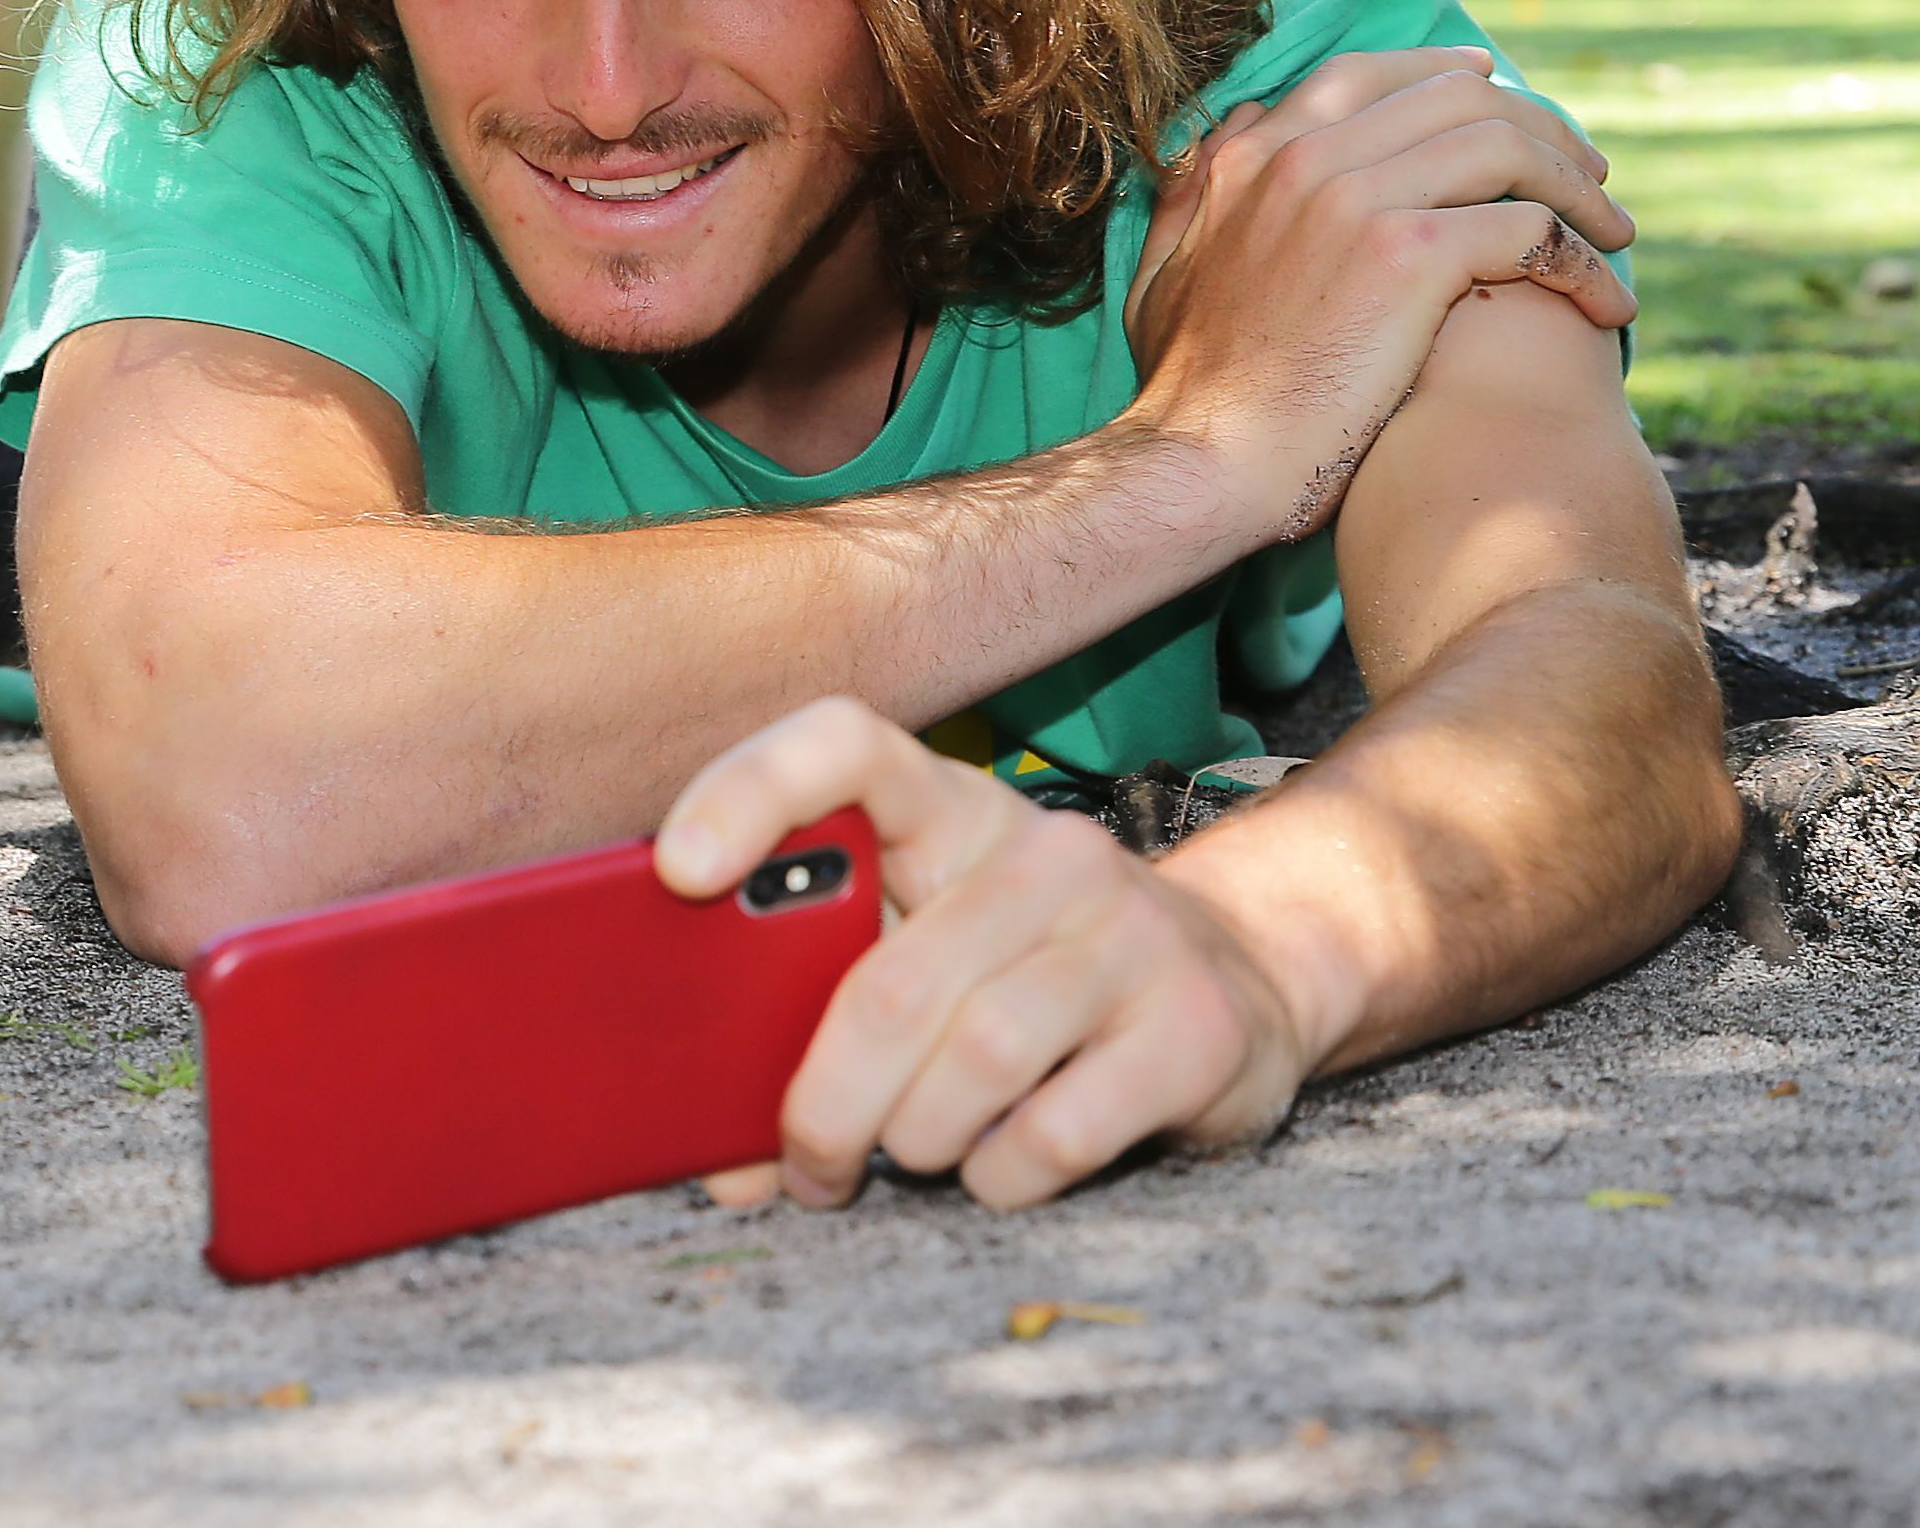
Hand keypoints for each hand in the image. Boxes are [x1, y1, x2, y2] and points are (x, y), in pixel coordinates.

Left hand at [657, 699, 1316, 1212]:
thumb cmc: (1029, 977)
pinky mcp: (1194, 1027)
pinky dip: (1001, 1175)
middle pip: (889, 981)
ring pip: (974, 1056)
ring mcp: (1130, 933)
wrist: (1242, 982)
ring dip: (915, 1140)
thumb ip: (814, 1025)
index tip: (677, 872)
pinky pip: (1056, 1130)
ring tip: (913, 1156)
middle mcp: (1045, 853)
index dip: (751, 791)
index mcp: (950, 811)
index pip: (844, 744)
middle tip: (807, 1164)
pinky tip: (1000, 1169)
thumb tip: (717, 1161)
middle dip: (824, 1102)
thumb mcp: (926, 957)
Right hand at [1125, 46, 1631, 542]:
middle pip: (1456, 96)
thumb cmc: (1183, 389)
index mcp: (1247, 154)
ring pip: (1506, 145)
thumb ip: (1195, 191)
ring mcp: (1355, 198)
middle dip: (1539, 124)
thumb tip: (1233, 130)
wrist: (1197, 460)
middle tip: (1587, 174)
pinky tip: (1605, 304)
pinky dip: (1583, 263)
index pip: (1368, 73)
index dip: (1448, 75)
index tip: (1502, 94)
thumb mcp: (1164, 267)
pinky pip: (1531, 230)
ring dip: (1576, 185)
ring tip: (1613, 232)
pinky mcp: (1408, 256)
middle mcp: (1303, 156)